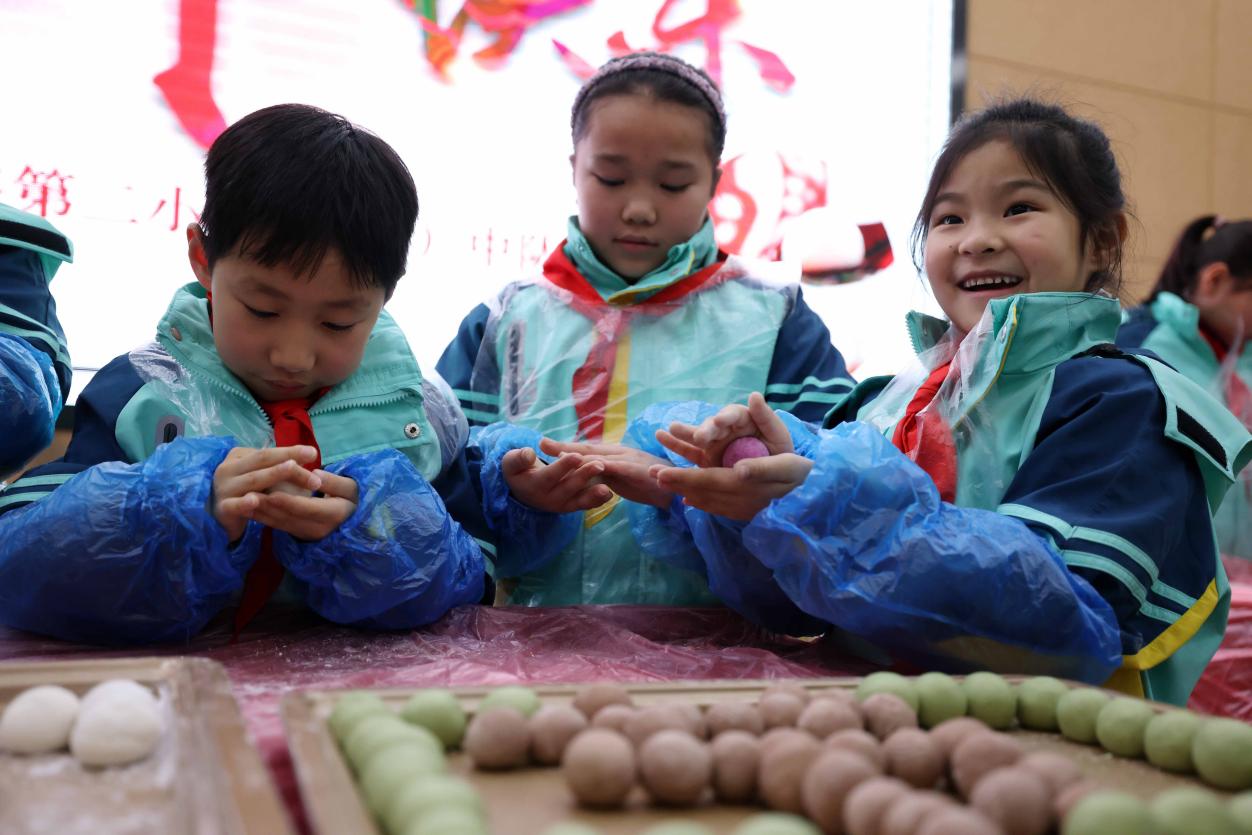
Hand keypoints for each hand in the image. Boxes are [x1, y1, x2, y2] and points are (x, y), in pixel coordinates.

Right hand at [212, 446, 322, 541]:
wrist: (222, 516)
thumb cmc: (247, 492)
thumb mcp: (264, 477)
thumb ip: (282, 467)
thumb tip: (310, 454)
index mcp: (239, 456)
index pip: (268, 453)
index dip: (291, 452)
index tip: (314, 453)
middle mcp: (229, 468)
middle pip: (263, 461)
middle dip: (290, 463)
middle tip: (314, 465)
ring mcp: (223, 488)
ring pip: (252, 480)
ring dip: (274, 474)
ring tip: (293, 468)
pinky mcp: (222, 508)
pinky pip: (233, 505)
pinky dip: (243, 503)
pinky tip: (254, 501)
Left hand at [248, 469, 358, 540]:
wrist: (351, 518)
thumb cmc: (352, 498)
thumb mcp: (350, 488)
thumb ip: (333, 482)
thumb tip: (316, 475)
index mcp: (333, 514)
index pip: (307, 508)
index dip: (288, 500)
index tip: (271, 491)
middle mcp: (318, 528)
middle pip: (289, 517)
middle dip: (267, 507)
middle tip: (247, 494)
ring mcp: (306, 534)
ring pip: (280, 523)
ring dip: (261, 512)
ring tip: (243, 500)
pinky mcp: (297, 534)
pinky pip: (277, 526)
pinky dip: (262, 517)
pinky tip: (248, 508)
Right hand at [502, 447, 612, 513]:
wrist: (523, 488)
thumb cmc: (518, 469)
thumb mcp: (512, 462)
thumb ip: (519, 458)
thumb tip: (528, 454)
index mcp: (535, 485)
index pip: (550, 475)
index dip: (563, 466)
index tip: (576, 455)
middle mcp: (549, 499)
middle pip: (568, 487)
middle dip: (584, 476)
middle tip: (600, 464)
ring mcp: (562, 504)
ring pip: (579, 500)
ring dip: (594, 494)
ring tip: (608, 488)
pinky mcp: (572, 506)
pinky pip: (585, 505)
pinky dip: (597, 501)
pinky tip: (610, 493)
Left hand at [539, 438, 672, 507]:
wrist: (678, 488)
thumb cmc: (650, 483)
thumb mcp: (621, 479)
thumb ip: (604, 474)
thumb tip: (584, 474)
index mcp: (615, 454)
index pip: (587, 449)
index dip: (566, 447)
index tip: (544, 445)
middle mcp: (619, 452)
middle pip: (588, 448)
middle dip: (564, 446)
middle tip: (542, 443)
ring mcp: (628, 459)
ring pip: (598, 456)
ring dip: (577, 454)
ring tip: (557, 452)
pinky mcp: (637, 470)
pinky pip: (616, 467)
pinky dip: (601, 465)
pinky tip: (587, 465)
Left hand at [651, 452, 813, 520]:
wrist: (818, 501)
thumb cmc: (803, 476)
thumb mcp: (787, 466)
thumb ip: (762, 467)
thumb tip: (738, 469)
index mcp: (745, 487)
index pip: (706, 481)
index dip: (681, 477)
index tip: (658, 472)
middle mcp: (739, 501)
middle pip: (701, 491)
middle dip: (675, 482)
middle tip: (650, 475)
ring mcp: (742, 509)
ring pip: (706, 500)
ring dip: (684, 491)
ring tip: (664, 483)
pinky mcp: (746, 512)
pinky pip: (718, 508)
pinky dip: (702, 502)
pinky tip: (691, 499)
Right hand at [657, 392, 793, 468]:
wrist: (778, 474)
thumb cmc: (780, 452)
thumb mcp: (778, 435)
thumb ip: (766, 417)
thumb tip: (754, 395)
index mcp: (744, 420)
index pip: (733, 415)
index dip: (725, 417)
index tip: (719, 421)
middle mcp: (726, 429)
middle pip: (712, 426)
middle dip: (703, 430)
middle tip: (699, 437)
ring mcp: (715, 444)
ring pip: (696, 438)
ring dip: (682, 434)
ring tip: (666, 431)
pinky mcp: (707, 460)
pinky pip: (690, 453)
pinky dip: (676, 447)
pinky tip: (661, 438)